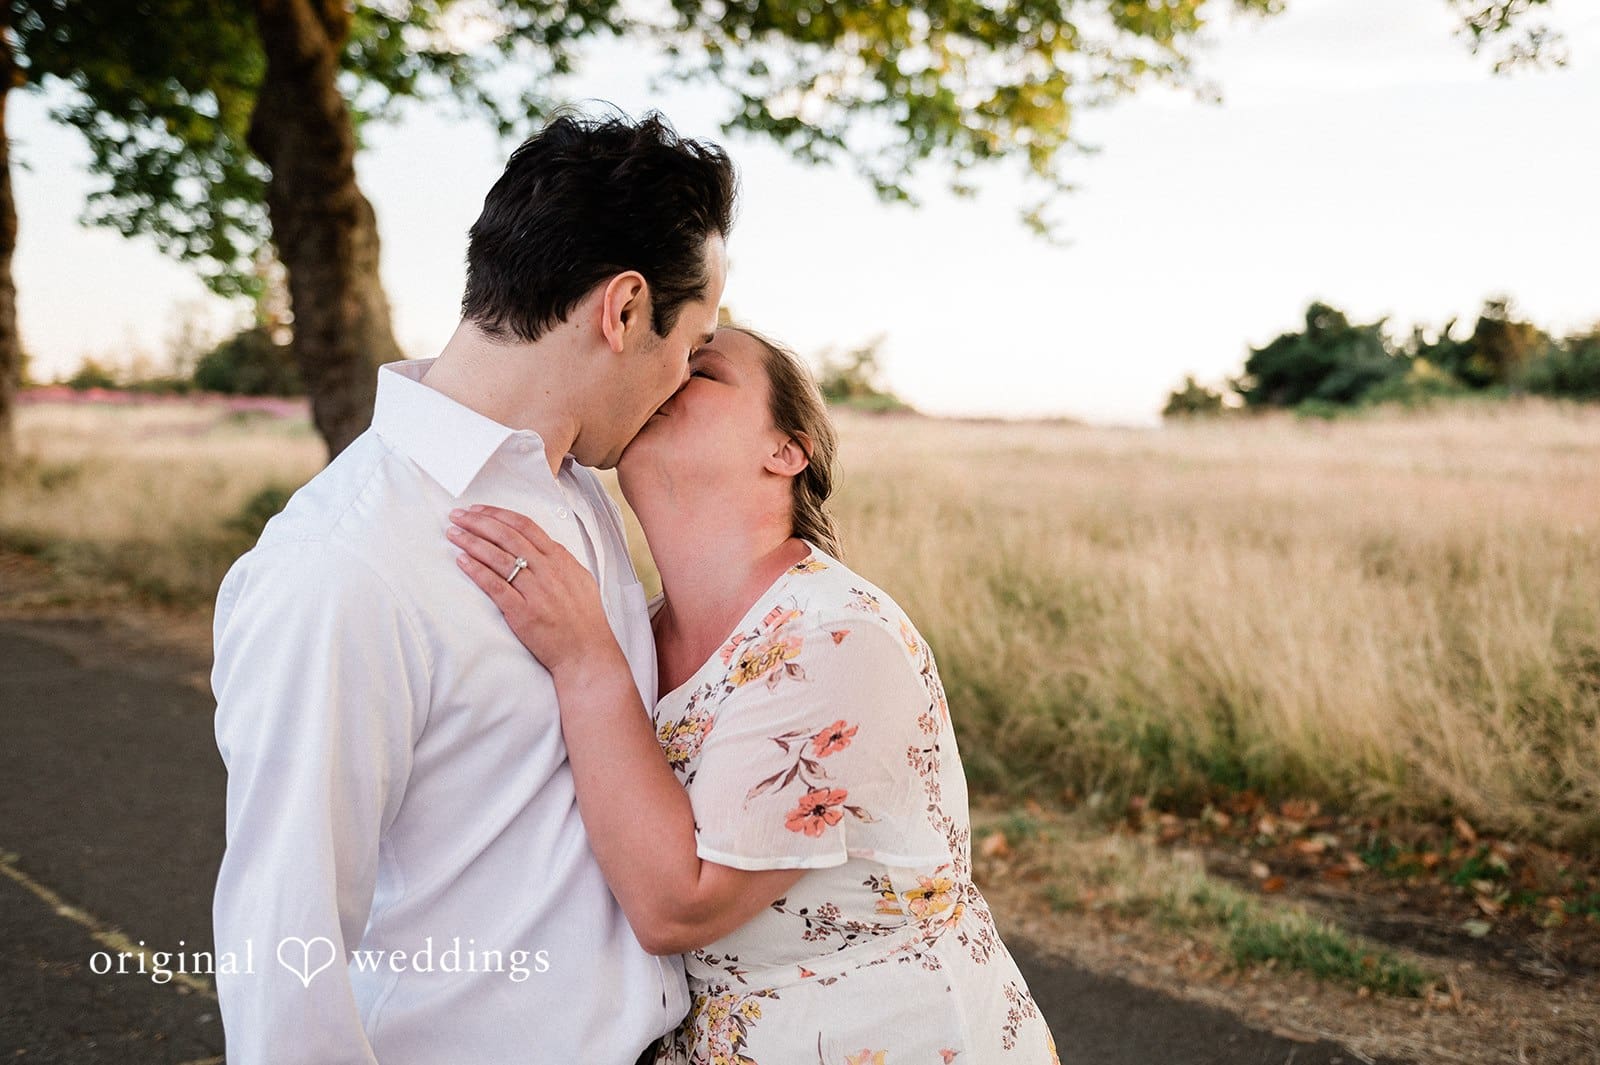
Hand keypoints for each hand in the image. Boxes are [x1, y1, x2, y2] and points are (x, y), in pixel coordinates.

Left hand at [447, 504, 620, 679]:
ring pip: (497, 557)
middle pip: (506, 536)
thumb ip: (561, 560)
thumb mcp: (580, 579)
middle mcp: (547, 571)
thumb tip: (546, 545)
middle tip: (457, 516)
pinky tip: (462, 561)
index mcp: (560, 560)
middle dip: (478, 522)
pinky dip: (476, 571)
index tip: (479, 511)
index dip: (498, 515)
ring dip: (471, 542)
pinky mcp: (522, 612)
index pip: (525, 526)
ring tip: (454, 534)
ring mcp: (535, 591)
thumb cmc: (585, 619)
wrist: (586, 652)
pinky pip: (495, 586)